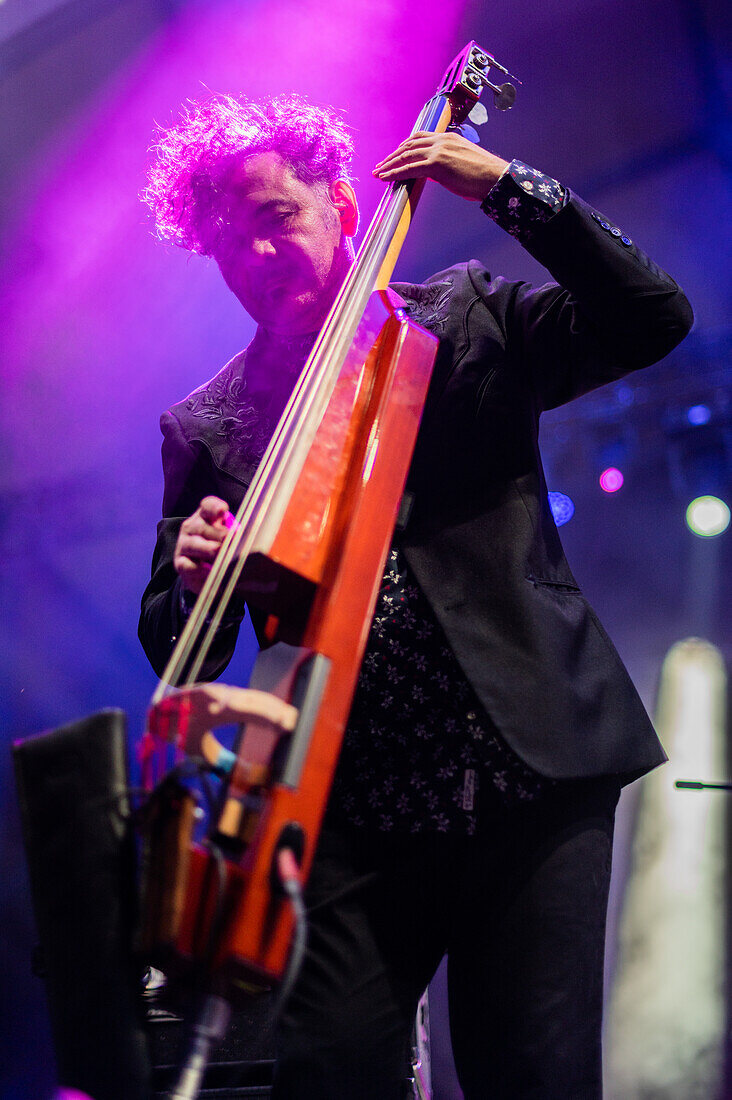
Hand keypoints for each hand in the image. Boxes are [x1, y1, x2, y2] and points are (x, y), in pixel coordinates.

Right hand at [174, 495, 235, 593]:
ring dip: (207, 549)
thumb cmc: (224, 549)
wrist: (209, 573)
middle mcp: (192, 527)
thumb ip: (237, 534)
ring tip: (219, 552)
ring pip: (192, 544)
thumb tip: (248, 536)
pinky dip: (198, 568)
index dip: (214, 507)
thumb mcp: (232, 538)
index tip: (223, 510)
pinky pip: (186, 564)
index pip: (207, 506)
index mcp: (205, 516)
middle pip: (201, 526)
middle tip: (231, 539)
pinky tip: (209, 571)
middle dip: (217, 533)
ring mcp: (184, 545)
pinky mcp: (181, 563)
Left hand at [373, 131, 509, 201]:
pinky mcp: (437, 164)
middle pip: (409, 145)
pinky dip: (394, 173)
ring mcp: (438, 151)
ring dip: (389, 165)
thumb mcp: (463, 164)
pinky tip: (385, 178)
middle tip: (380, 165)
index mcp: (448, 138)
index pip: (420, 138)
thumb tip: (433, 173)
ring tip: (378, 173)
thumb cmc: (484, 176)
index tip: (394, 156)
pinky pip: (409, 168)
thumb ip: (447, 164)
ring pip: (406, 156)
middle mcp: (441, 140)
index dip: (404, 147)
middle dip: (393, 156)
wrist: (496, 179)